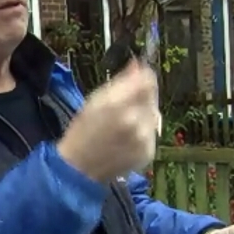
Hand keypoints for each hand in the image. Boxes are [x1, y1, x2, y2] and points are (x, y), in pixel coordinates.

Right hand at [57, 59, 160, 182]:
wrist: (79, 168)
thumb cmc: (82, 131)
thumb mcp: (94, 100)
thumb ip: (120, 82)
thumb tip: (137, 65)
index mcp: (118, 105)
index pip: (147, 80)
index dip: (143, 76)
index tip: (136, 77)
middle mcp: (135, 122)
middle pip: (152, 96)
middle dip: (142, 96)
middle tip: (125, 104)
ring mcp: (144, 139)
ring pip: (153, 115)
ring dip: (143, 114)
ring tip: (124, 123)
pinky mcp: (148, 152)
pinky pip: (152, 133)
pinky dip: (143, 131)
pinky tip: (127, 136)